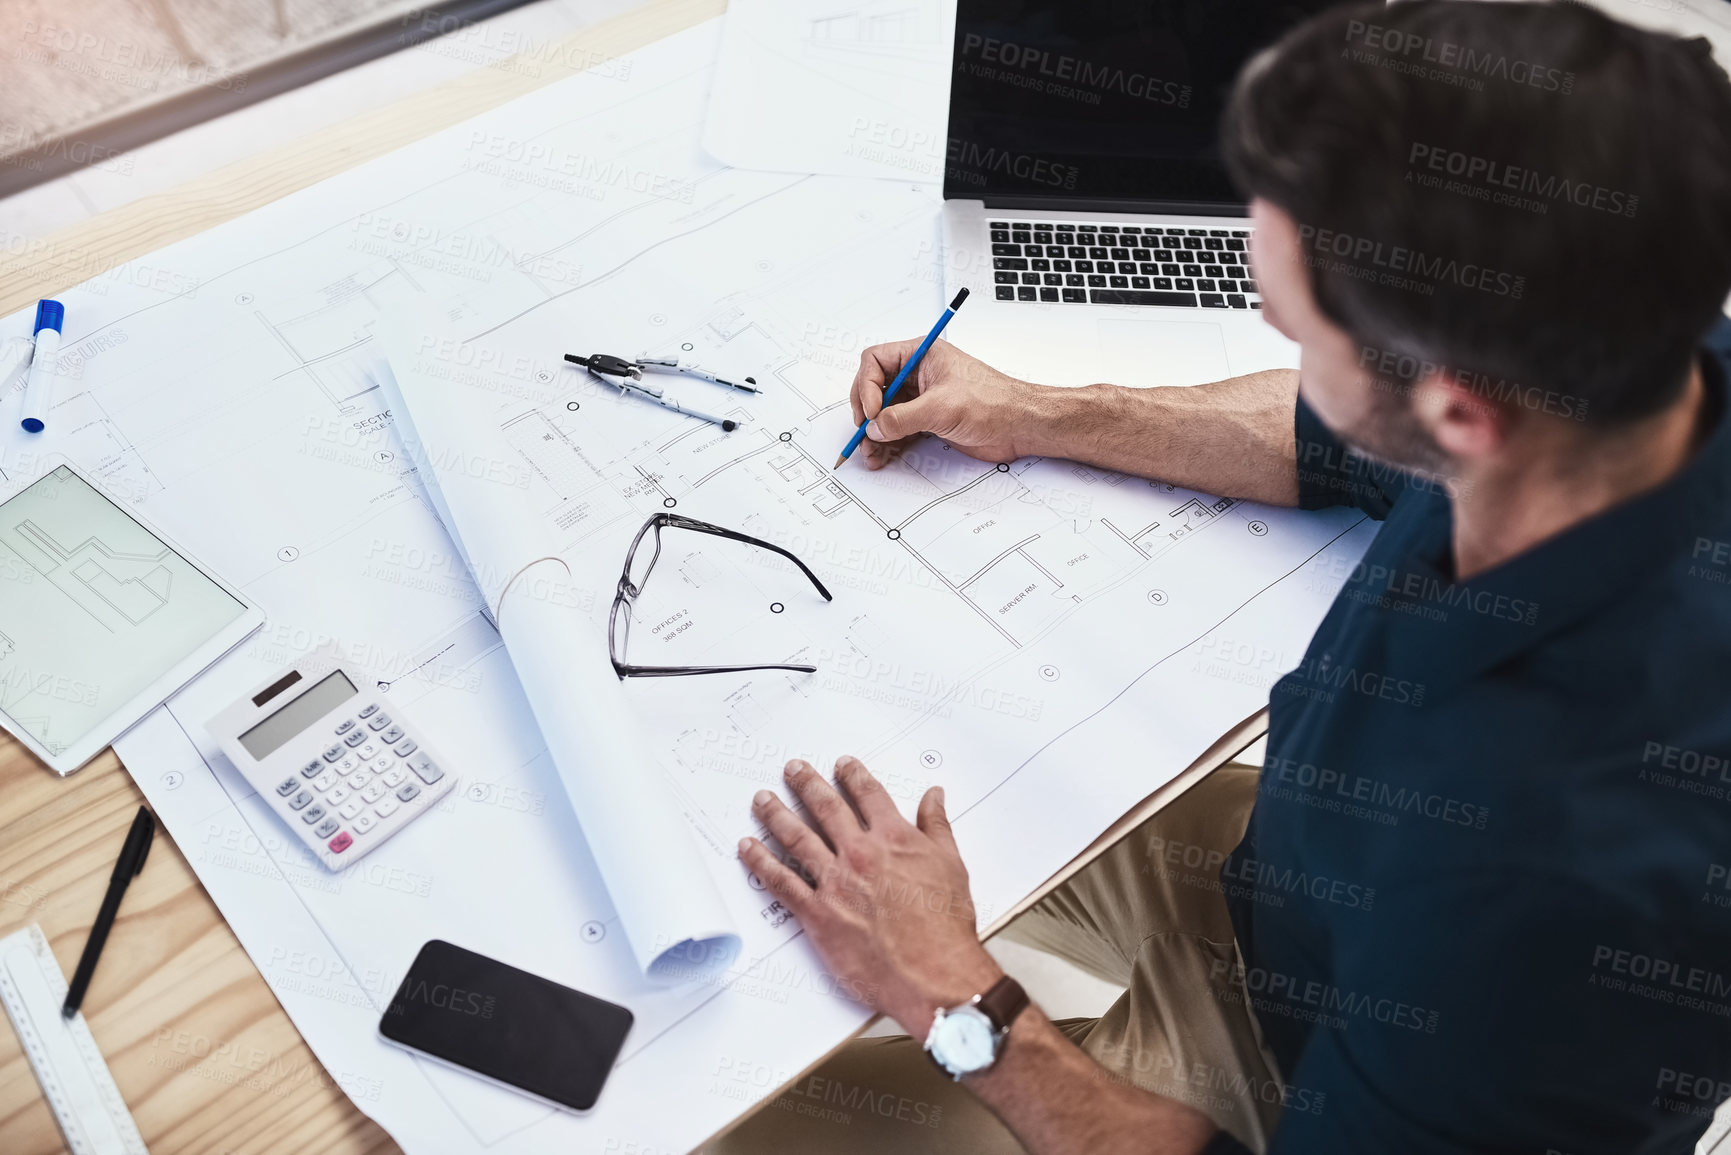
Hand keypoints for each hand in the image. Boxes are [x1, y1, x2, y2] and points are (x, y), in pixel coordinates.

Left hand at [739, 757, 1003, 1038]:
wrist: (932, 972)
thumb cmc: (944, 926)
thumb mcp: (951, 865)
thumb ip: (937, 826)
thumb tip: (934, 797)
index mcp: (894, 838)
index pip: (867, 795)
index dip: (852, 775)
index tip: (841, 765)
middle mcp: (860, 853)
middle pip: (825, 807)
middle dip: (806, 784)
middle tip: (793, 770)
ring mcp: (835, 882)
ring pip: (796, 837)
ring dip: (776, 814)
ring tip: (763, 800)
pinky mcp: (817, 914)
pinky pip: (781, 882)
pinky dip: (760, 862)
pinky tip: (749, 848)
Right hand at [848, 339, 1043, 469]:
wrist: (1020, 426)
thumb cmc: (993, 402)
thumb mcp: (942, 406)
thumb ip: (902, 417)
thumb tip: (875, 426)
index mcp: (921, 355)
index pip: (876, 362)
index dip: (868, 386)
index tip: (873, 412)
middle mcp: (918, 375)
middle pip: (875, 389)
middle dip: (867, 413)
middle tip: (864, 432)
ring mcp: (922, 399)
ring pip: (884, 414)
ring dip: (875, 434)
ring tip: (870, 452)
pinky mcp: (928, 421)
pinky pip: (898, 430)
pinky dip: (888, 444)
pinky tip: (882, 456)